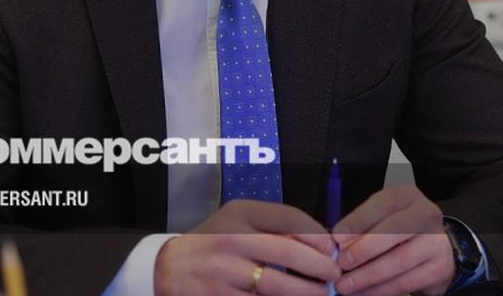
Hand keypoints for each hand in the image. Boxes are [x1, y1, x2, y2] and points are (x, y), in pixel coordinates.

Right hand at [154, 199, 341, 295]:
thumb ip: (273, 227)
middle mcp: (230, 240)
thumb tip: (318, 244)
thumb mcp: (237, 221)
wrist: (168, 268)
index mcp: (239, 214)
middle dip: (318, 266)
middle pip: (286, 252)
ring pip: (275, 286)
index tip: (331, 248)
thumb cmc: (213, 243)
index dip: (316, 234)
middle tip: (334, 276)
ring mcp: (223, 272)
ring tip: (321, 294)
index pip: (288, 218)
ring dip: (305, 292)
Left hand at [330, 185, 455, 295]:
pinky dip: (380, 290)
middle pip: (394, 231)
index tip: (337, 238)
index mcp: (407, 196)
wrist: (432, 250)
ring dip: (368, 276)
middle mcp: (426, 215)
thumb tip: (339, 243)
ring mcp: (436, 242)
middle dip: (363, 250)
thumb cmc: (398, 231)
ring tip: (346, 285)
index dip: (357, 222)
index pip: (381, 205)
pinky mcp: (438, 268)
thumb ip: (361, 227)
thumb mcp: (380, 219)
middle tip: (342, 264)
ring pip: (399, 261)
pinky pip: (405, 282)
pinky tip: (364, 292)